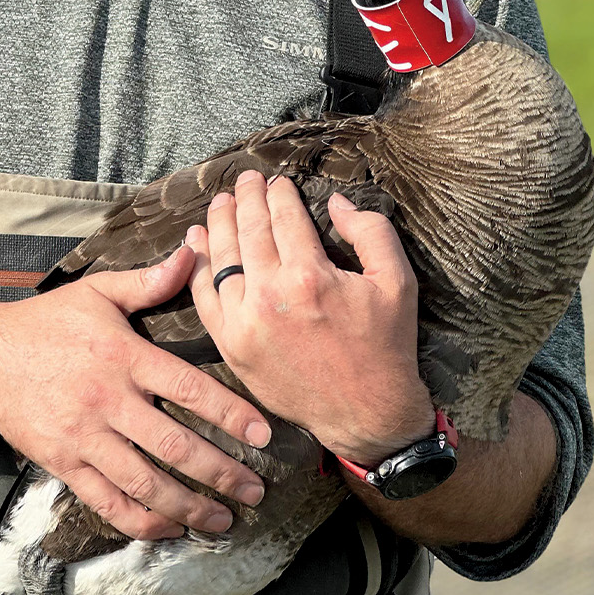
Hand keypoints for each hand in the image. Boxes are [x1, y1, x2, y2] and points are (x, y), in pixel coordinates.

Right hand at [0, 246, 271, 540]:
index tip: (264, 433)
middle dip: (221, 471)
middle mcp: (107, 400)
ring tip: (224, 519)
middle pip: (174, 445)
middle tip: (256, 489)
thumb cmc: (47, 322)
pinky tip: (170, 529)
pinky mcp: (63, 464)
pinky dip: (142, 522)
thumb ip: (148, 281)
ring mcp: (83, 437)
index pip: (187, 388)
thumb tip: (193, 254)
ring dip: (189, 506)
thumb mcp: (97, 291)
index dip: (229, 412)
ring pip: (144, 482)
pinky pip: (107, 501)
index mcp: (122, 355)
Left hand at [187, 171, 434, 467]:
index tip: (276, 181)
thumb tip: (337, 202)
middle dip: (246, 198)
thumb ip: (371, 232)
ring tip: (221, 202)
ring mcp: (245, 322)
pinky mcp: (231, 346)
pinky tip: (197, 242)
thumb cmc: (385, 347)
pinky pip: (205, 297)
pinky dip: (197, 266)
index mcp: (311, 276)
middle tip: (245, 180)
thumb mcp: (397, 282)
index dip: (279, 193)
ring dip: (219, 223)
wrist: (366, 414)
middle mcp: (271, 296)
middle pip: (249, 230)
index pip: (284, 217)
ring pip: (222, 258)